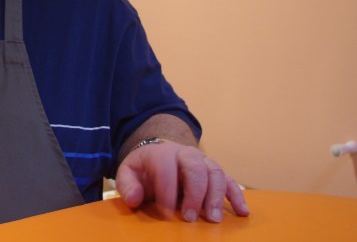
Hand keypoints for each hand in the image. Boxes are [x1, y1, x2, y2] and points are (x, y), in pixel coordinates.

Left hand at [115, 139, 249, 222]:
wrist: (160, 154)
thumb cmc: (145, 168)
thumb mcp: (128, 173)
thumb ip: (128, 185)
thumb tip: (134, 199)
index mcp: (162, 153)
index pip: (166, 168)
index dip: (166, 190)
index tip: (166, 212)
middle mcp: (185, 154)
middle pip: (195, 167)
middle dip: (195, 193)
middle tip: (190, 218)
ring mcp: (203, 161)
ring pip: (215, 172)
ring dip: (216, 196)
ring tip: (213, 219)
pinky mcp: (215, 171)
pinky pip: (230, 180)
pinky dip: (237, 195)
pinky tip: (242, 212)